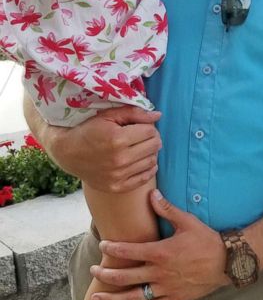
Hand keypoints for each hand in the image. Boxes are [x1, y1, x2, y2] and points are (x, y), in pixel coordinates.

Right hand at [45, 105, 160, 191]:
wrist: (67, 153)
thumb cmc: (88, 130)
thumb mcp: (107, 115)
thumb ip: (134, 113)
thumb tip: (158, 115)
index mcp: (117, 139)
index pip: (151, 131)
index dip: (149, 126)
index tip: (141, 126)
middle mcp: (120, 159)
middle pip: (154, 146)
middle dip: (152, 138)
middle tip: (142, 136)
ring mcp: (119, 175)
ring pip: (152, 162)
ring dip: (149, 153)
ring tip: (139, 148)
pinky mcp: (117, 187)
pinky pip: (145, 178)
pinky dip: (147, 169)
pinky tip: (140, 161)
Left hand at [90, 190, 228, 299]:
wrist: (227, 262)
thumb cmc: (207, 240)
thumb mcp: (188, 222)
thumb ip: (167, 210)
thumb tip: (151, 194)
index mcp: (160, 252)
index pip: (128, 251)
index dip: (112, 249)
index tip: (103, 246)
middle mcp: (159, 272)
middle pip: (125, 276)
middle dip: (105, 275)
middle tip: (93, 272)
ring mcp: (165, 288)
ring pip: (132, 296)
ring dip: (112, 298)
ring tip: (96, 299)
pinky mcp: (172, 299)